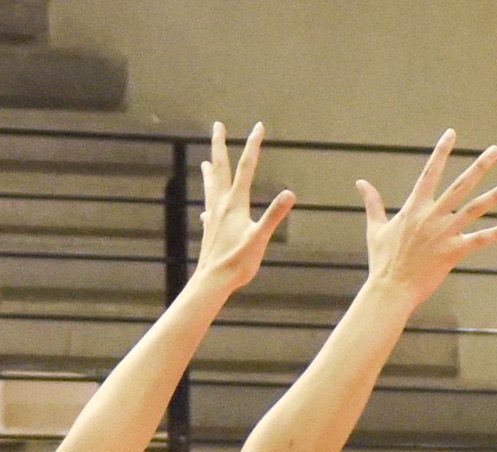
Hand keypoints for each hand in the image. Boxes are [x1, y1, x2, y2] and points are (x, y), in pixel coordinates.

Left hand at [193, 120, 296, 296]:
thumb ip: (274, 215)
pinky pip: (208, 209)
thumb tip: (290, 194)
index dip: (253, 145)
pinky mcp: (209, 229)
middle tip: (217, 125)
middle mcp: (221, 204)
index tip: (258, 126)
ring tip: (206, 161)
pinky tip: (206, 208)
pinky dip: (208, 201)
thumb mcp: (260, 238)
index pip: (246, 168)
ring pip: (210, 186)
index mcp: (235, 203)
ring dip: (210, 171)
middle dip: (219, 145)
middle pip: (220, 168)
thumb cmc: (238, 262)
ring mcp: (212, 216)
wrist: (213, 281)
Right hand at [357, 132, 496, 308]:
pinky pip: (479, 240)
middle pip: (461, 185)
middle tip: (496, 150)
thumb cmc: (382, 261)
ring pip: (475, 209)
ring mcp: (444, 234)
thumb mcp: (375, 228)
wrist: (390, 290)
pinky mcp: (453, 252)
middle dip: (479, 166)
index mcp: (414, 208)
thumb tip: (360, 182)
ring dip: (496, 195)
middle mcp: (432, 216)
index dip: (441, 152)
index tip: (451, 133)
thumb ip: (373, 203)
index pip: (430, 172)